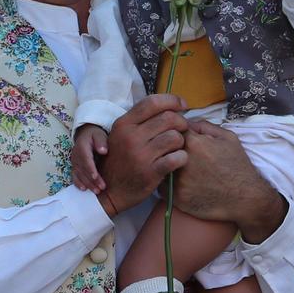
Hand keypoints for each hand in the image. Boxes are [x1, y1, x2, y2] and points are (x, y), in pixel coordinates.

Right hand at [71, 125, 108, 192]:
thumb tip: (103, 151)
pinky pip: (74, 176)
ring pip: (79, 175)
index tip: (95, 176)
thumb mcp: (99, 135)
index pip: (86, 159)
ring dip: (87, 184)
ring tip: (97, 191)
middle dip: (92, 180)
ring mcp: (74, 162)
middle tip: (101, 188)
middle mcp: (76, 155)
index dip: (90, 169)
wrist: (86, 135)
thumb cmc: (95, 136)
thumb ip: (101, 142)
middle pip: (83, 170)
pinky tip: (84, 189)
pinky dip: (78, 183)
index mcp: (82, 147)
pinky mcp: (74, 167)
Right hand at [99, 95, 188, 213]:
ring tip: (177, 147)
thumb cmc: (120, 160)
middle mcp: (131, 137)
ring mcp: (141, 155)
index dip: (172, 100)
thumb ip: (140, 121)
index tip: (183, 105)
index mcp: (124, 124)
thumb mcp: (121, 135)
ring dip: (181, 141)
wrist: (110, 192)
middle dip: (181, 122)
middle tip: (183, 129)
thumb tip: (169, 106)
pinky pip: (177, 157)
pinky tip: (178, 159)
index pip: (152, 102)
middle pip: (168, 118)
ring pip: (175, 137)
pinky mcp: (150, 172)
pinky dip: (182, 157)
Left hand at [174, 119, 286, 241]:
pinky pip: (162, 186)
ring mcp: (177, 180)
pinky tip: (181, 183)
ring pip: (161, 167)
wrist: (245, 198)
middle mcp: (181, 160)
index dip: (175, 133)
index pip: (171, 129)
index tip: (180, 139)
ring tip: (182, 170)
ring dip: (166, 166)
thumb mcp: (228, 138)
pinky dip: (167, 183)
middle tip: (179, 155)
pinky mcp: (176, 198)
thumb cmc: (237, 166)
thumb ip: (204, 126)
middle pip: (163, 149)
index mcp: (193, 143)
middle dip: (169, 149)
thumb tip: (186, 122)